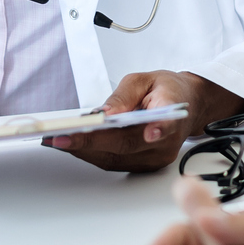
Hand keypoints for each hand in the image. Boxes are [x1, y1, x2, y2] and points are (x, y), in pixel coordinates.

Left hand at [45, 71, 243, 173]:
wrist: (186, 105)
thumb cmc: (165, 90)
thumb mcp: (145, 79)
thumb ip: (124, 95)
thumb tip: (104, 113)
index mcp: (172, 113)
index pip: (163, 124)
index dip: (155, 130)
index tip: (147, 132)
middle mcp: (166, 141)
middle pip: (127, 146)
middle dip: (90, 143)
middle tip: (61, 137)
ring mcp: (156, 157)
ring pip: (116, 159)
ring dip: (84, 151)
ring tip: (57, 140)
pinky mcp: (145, 165)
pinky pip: (115, 162)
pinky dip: (92, 154)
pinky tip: (72, 145)